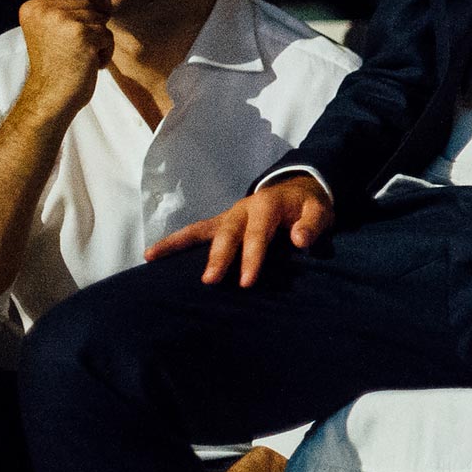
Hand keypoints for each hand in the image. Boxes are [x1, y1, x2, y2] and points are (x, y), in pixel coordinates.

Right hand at [17, 0, 113, 115]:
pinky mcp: (81, 33)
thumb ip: (74, 9)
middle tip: (78, 48)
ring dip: (99, 40)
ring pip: (101, 19)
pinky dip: (105, 52)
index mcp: (33, 8)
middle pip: (88, 3)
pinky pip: (108, 36)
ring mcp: (62, 20)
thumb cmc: (56, 67)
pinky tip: (88, 64)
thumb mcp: (55, 32)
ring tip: (80, 57)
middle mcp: (44, 10)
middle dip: (94, 24)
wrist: (50, 95)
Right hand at [147, 172, 332, 284]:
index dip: (252, 257)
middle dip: (218, 257)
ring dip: (178, 244)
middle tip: (210, 281)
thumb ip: (312, 225)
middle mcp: (243, 208)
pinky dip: (174, 241)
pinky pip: (195, 231)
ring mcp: (228, 215)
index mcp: (267, 205)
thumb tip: (300, 240)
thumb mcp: (320, 211)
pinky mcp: (221, 223)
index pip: (258, 234)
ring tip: (152, 257)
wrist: (298, 189)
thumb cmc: (308, 206)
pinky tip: (151, 254)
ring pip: (201, 229)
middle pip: (227, 233)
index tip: (246, 282)